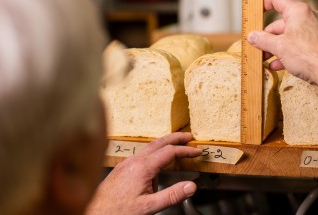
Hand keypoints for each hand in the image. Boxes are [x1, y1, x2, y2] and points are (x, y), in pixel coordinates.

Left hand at [86, 132, 201, 214]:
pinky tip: (156, 162)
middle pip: (159, 142)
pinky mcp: (121, 168)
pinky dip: (154, 151)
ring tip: (175, 145)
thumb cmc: (116, 211)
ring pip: (149, 147)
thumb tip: (191, 186)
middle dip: (176, 138)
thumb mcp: (148, 207)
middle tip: (189, 136)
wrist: (94, 213)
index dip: (186, 150)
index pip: (170, 152)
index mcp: (143, 167)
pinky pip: (142, 154)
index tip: (197, 151)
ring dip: (165, 143)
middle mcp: (134, 161)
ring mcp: (126, 163)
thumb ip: (172, 196)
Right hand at [247, 0, 317, 82]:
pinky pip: (296, 46)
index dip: (264, 3)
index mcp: (298, 11)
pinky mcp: (316, 45)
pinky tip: (276, 65)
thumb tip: (252, 36)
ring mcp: (312, 31)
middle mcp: (307, 18)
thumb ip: (263, 40)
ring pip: (288, 36)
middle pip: (280, 23)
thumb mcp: (279, 47)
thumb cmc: (308, 55)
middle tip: (256, 46)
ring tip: (264, 59)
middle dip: (266, 36)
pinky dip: (286, 53)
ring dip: (274, 47)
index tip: (255, 11)